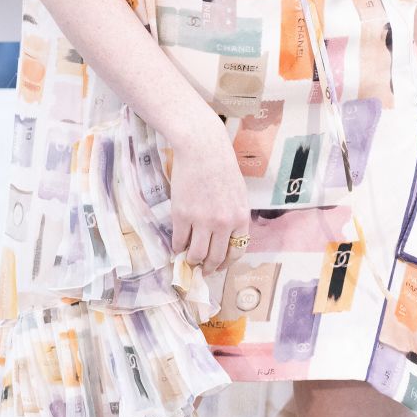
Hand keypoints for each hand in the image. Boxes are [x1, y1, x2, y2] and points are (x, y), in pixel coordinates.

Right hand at [168, 117, 250, 277]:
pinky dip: (177, 247)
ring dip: (191, 261)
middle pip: (216, 257)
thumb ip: (234, 217)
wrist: (202, 148)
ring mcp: (201, 220)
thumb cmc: (222, 167)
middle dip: (208, 267)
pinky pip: (179, 241)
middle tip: (202, 268)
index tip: (219, 266)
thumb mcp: (238, 194)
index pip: (237, 252)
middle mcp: (223, 223)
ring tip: (188, 259)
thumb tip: (226, 238)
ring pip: (196, 254)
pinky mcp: (181, 215)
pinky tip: (177, 246)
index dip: (226, 263)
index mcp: (240, 218)